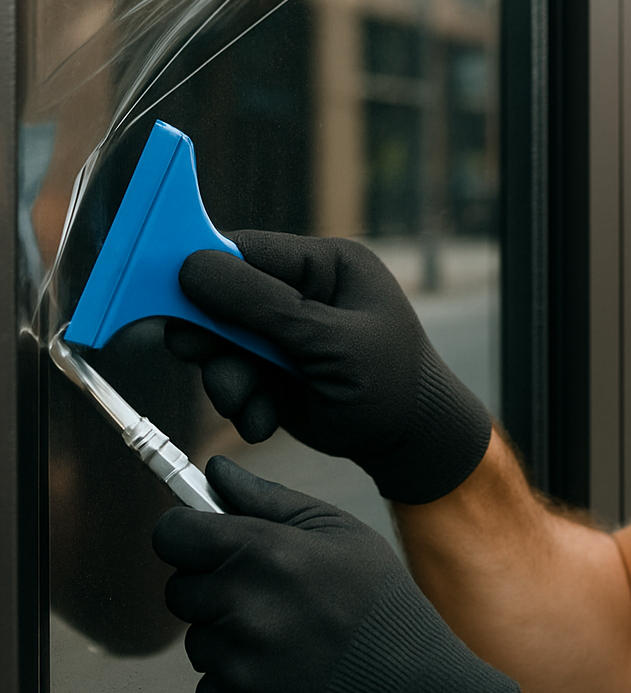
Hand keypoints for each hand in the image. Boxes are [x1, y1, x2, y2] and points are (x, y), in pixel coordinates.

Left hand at [152, 458, 519, 692]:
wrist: (411, 690)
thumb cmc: (378, 599)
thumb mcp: (337, 529)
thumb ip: (267, 498)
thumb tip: (216, 471)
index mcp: (264, 552)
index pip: (173, 533)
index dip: (186, 530)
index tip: (203, 537)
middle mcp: (242, 609)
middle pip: (180, 589)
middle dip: (214, 586)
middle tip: (267, 589)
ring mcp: (238, 667)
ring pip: (198, 641)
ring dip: (228, 636)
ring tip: (287, 634)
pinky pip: (210, 690)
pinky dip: (237, 683)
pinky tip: (284, 672)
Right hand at [164, 230, 492, 503]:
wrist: (411, 442)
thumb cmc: (390, 381)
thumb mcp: (330, 341)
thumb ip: (263, 307)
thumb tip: (192, 266)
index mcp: (327, 265)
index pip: (247, 249)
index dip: (200, 265)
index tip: (157, 284)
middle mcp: (302, 292)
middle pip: (224, 298)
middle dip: (211, 336)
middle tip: (200, 357)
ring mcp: (287, 333)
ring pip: (222, 345)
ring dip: (227, 380)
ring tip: (248, 405)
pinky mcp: (275, 371)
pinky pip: (234, 379)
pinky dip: (242, 404)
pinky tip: (264, 421)